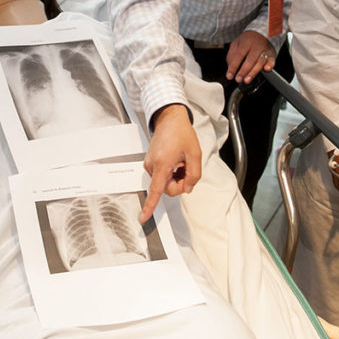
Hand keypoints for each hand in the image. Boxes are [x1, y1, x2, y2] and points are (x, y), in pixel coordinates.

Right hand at [139, 104, 201, 222]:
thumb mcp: (195, 154)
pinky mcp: (150, 163)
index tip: (143, 218)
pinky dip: (171, 172)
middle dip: (179, 183)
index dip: (150, 206)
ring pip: (165, 182)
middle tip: (187, 167)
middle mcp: (152, 165)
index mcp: (162, 164)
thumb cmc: (182, 134)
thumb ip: (193, 175)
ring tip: (180, 160)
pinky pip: (162, 176)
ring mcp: (149, 164)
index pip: (156, 190)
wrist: (170, 120)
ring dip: (176, 176)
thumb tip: (187, 188)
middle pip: (166, 188)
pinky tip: (175, 160)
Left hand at [226, 31, 274, 83]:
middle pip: (250, 59)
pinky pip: (272, 60)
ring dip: (253, 72)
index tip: (229, 75)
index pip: (239, 55)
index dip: (234, 66)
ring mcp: (265, 50)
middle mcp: (256, 45)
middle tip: (238, 79)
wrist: (261, 33)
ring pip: (260, 61)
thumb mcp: (236, 44)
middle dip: (243, 71)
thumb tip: (230, 69)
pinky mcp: (272, 55)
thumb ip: (232, 56)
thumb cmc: (247, 41)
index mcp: (246, 42)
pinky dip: (270, 65)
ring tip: (247, 80)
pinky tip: (266, 69)